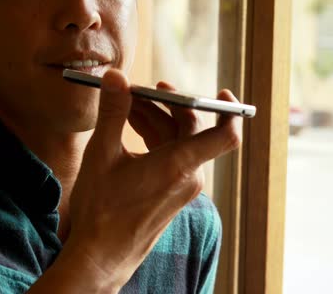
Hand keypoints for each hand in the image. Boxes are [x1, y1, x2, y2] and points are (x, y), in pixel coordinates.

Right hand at [54, 69, 240, 291]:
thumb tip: (116, 76)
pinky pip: (172, 156)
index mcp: (179, 165)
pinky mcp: (173, 192)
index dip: (231, 111)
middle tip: (139, 90)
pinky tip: (131, 128)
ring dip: (156, 120)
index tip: (223, 92)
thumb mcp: (101, 155)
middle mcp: (189, 176)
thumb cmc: (101, 210)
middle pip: (192, 128)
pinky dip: (156, 139)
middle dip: (167, 105)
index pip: (225, 136)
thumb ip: (112, 112)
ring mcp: (182, 186)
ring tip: (125, 106)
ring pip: (179, 141)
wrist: (102, 256)